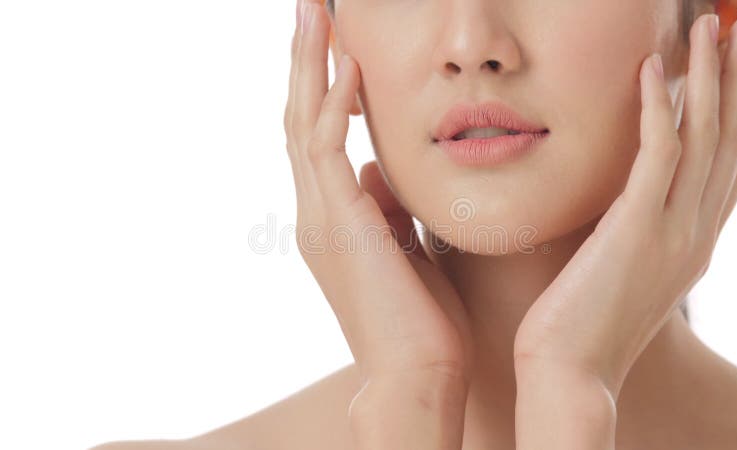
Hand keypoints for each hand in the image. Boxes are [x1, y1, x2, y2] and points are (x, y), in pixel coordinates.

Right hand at [283, 2, 471, 448]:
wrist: (418, 375)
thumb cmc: (420, 318)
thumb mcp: (402, 247)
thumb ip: (384, 208)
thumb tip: (377, 171)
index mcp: (333, 217)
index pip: (317, 135)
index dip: (320, 85)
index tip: (333, 42)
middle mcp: (317, 212)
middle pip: (299, 117)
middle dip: (305, 60)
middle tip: (309, 9)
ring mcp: (321, 217)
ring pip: (302, 122)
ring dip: (310, 65)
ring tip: (315, 13)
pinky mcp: (339, 224)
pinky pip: (326, 148)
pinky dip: (333, 104)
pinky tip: (349, 65)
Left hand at [513, 12, 736, 448]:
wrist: (570, 375)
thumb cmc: (582, 328)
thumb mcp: (623, 274)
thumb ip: (636, 235)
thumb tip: (623, 204)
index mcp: (694, 243)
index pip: (731, 164)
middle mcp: (696, 233)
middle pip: (732, 139)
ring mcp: (673, 232)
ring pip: (706, 136)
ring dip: (711, 75)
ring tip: (715, 23)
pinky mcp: (636, 230)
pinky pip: (658, 154)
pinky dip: (660, 106)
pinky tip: (655, 67)